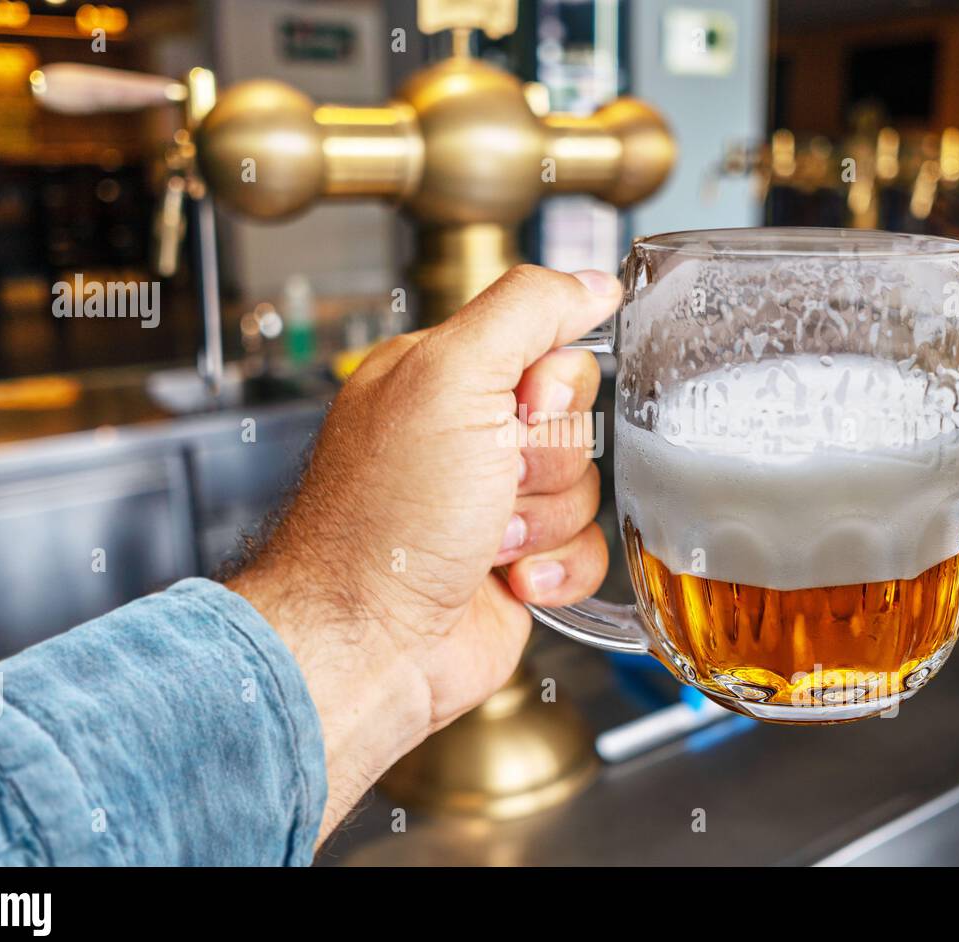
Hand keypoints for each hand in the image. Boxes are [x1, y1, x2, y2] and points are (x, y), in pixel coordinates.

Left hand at [227, 265, 620, 840]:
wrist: (368, 641)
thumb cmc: (385, 519)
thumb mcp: (451, 378)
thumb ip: (526, 311)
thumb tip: (589, 282)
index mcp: (441, 378)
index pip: (548, 345)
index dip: (551, 384)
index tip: (519, 409)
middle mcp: (466, 437)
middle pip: (574, 420)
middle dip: (543, 460)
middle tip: (491, 482)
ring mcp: (492, 503)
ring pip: (585, 487)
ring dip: (543, 520)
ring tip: (483, 538)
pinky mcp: (518, 562)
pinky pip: (587, 548)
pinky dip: (556, 567)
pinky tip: (507, 578)